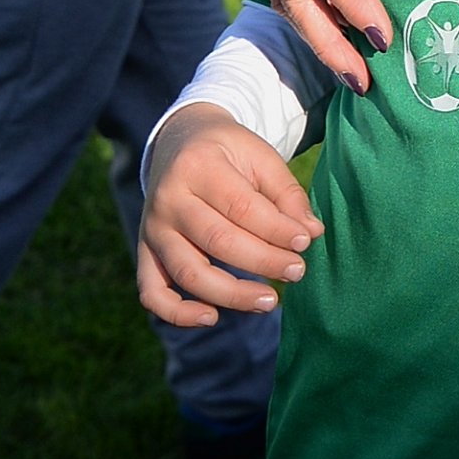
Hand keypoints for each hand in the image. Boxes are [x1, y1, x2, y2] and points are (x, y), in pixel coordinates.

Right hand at [137, 102, 323, 327]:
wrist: (179, 142)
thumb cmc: (227, 152)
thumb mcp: (259, 155)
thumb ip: (287, 193)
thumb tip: (313, 233)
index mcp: (198, 165)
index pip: (241, 207)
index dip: (277, 230)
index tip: (306, 242)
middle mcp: (169, 198)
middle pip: (218, 241)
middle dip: (264, 261)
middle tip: (298, 271)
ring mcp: (153, 228)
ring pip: (189, 273)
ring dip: (232, 295)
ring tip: (270, 301)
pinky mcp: (145, 251)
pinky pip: (152, 292)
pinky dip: (178, 313)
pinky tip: (211, 317)